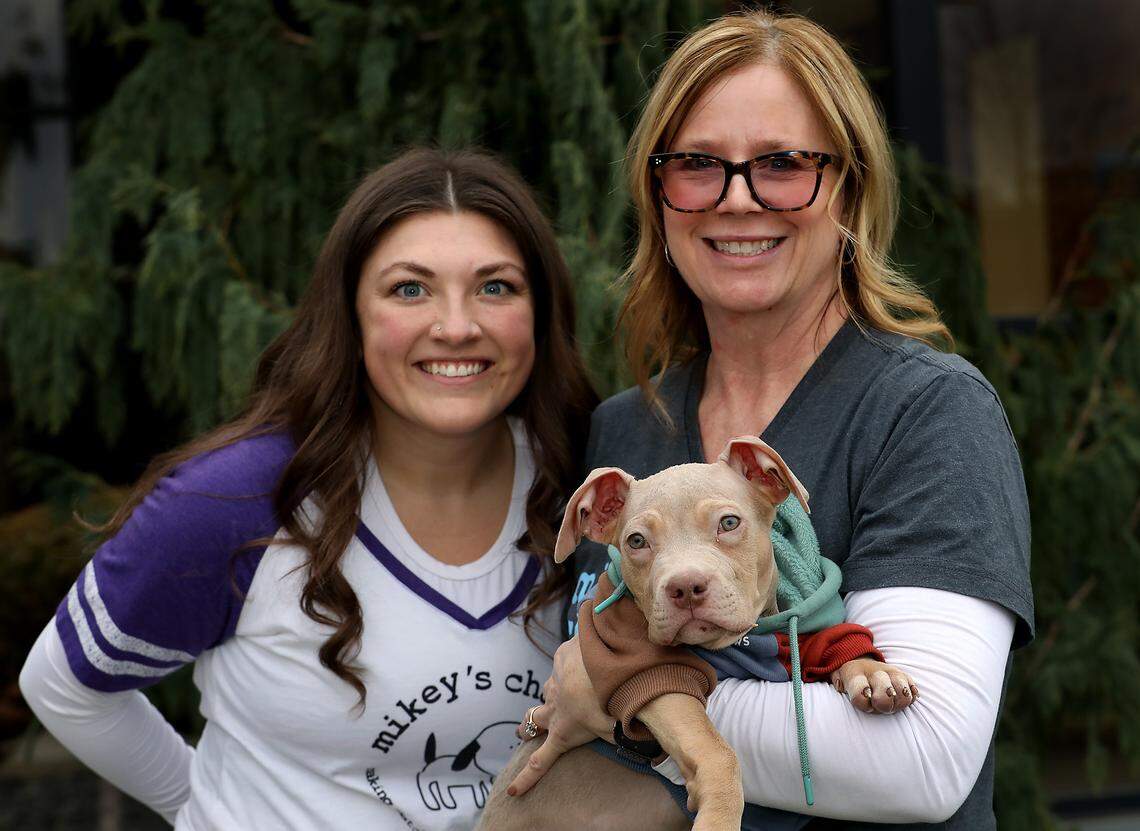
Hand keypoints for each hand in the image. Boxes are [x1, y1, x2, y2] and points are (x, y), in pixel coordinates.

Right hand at [508, 636, 611, 796]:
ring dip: (553, 697)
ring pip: (547, 693)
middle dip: (526, 729)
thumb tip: (642, 762)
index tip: (513, 791)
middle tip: (522, 732)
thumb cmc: (611, 704)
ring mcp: (554, 683)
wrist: (603, 664)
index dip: (526, 778)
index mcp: (564, 732)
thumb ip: (618, 744)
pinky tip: (583, 665)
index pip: (541, 762)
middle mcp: (554, 709)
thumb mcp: (616, 732)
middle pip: (531, 723)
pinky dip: (569, 669)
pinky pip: (561, 667)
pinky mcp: (560, 660)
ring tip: (567, 693)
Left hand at [831, 657, 919, 713]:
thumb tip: (842, 686)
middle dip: (884, 705)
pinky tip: (900, 699)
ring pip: (904, 693)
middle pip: (885, 694)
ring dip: (899, 703)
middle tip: (880, 706)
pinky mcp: (904, 676)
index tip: (865, 703)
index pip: (860, 694)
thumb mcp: (837, 677)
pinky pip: (913, 690)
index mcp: (855, 673)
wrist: (860, 661)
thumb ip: (837, 682)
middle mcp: (875, 671)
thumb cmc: (848, 678)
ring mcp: (891, 672)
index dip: (864, 704)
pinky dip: (910, 698)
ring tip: (891, 704)